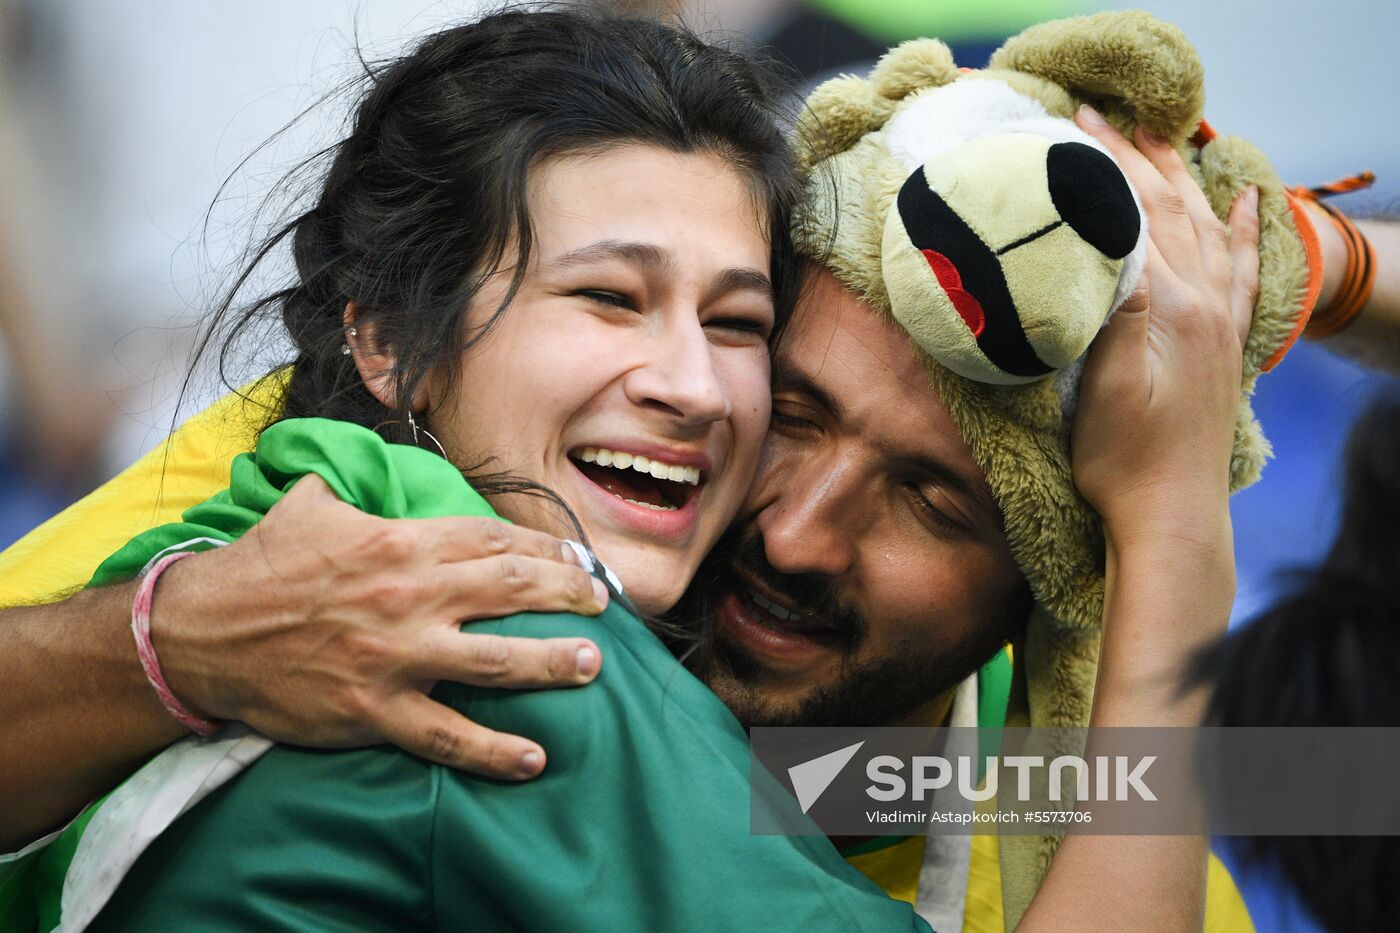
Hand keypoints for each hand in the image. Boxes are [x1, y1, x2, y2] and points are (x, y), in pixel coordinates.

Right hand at [152, 474, 608, 779]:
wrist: (199, 633)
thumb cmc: (260, 565)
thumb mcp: (310, 504)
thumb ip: (356, 486)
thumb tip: (367, 465)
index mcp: (398, 543)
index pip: (493, 541)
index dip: (544, 551)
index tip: (577, 561)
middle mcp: (408, 597)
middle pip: (511, 591)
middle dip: (567, 595)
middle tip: (602, 605)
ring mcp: (393, 658)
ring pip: (495, 662)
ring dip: (552, 664)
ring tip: (593, 666)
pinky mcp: (372, 711)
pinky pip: (446, 736)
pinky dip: (493, 752)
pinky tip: (534, 759)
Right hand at [1069, 106, 1260, 545]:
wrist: (1169, 514)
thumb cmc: (1120, 458)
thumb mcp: (1098, 381)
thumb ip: (1109, 306)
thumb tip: (1104, 242)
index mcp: (1165, 306)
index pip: (1132, 215)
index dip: (1102, 166)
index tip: (1072, 126)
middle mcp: (1200, 303)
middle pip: (1168, 210)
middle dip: (1133, 157)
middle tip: (1098, 119)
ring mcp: (1217, 323)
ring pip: (1203, 228)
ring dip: (1182, 178)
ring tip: (1162, 138)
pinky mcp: (1223, 344)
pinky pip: (1239, 270)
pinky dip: (1242, 229)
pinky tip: (1245, 202)